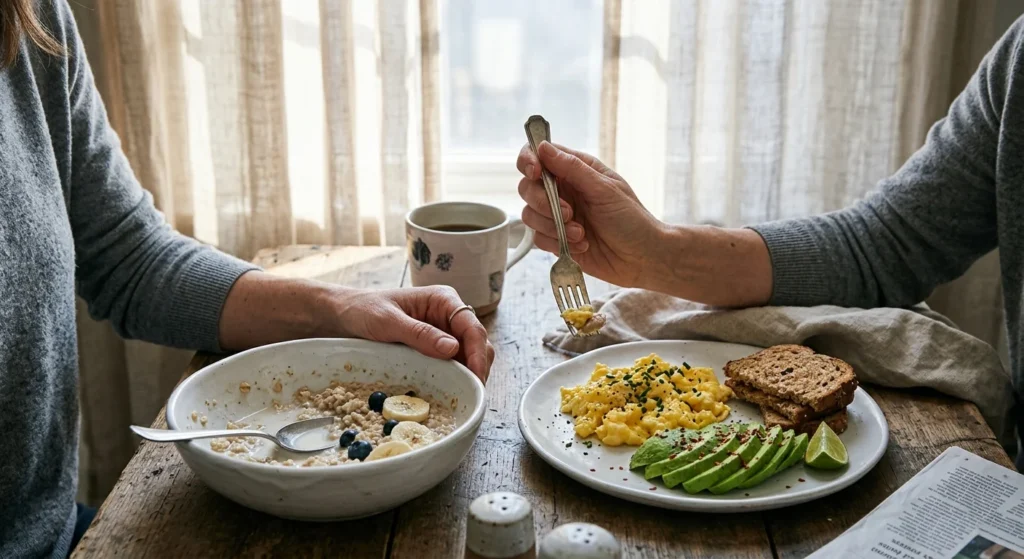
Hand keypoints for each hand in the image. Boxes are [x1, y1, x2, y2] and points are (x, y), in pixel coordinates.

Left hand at [329, 286, 493, 382]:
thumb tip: (453, 348)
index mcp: (443, 299)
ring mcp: (444, 332)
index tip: (475, 376)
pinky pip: (454, 363)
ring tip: (463, 395)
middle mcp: (449, 315)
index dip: (478, 353)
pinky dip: (456, 377)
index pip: (472, 327)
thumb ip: (420, 334)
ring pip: (470, 355)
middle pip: (478, 343)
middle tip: (471, 393)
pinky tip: (451, 389)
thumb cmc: (364, 310)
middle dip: (478, 367)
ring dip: (469, 374)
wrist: (345, 315)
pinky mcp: (435, 347)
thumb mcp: (388, 322)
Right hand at [517, 141, 666, 287]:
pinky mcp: (557, 239)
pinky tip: (581, 244)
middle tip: (568, 212)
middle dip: (543, 202)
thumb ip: (573, 168)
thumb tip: (544, 147)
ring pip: (530, 214)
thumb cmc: (632, 219)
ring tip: (580, 233)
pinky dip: (557, 243)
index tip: (535, 173)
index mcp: (576, 170)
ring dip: (553, 226)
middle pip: (528, 187)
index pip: (539, 155)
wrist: (642, 258)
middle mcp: (563, 190)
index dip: (529, 161)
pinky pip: (539, 238)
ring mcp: (558, 216)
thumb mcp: (605, 189)